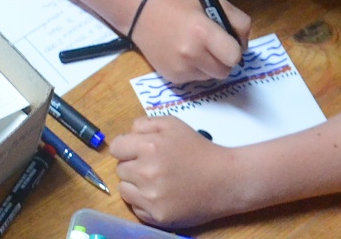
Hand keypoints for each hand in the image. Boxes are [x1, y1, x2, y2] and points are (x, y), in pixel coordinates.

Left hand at [109, 116, 245, 227]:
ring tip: (156, 182)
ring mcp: (151, 197)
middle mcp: (146, 172)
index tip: (138, 152)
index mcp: (149, 146)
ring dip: (135, 185)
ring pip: (124, 190)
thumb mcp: (173, 124)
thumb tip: (127, 135)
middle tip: (153, 166)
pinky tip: (161, 196)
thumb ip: (145, 124)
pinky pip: (135, 208)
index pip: (116, 148)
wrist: (225, 180)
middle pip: (120, 169)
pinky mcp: (157, 217)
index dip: (126, 148)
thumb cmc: (198, 149)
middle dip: (133, 166)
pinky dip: (143, 203)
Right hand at [130, 0, 250, 84]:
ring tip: (195, 48)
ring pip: (211, 77)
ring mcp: (181, 69)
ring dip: (209, 66)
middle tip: (215, 48)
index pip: (234, 56)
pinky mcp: (173, 79)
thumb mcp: (212, 3)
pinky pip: (196, 80)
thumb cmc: (180, 6)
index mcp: (203, 32)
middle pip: (225, 71)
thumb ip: (237, 22)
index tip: (229, 43)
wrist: (142, 15)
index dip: (235, 50)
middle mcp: (192, 53)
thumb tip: (244, 47)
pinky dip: (195, 70)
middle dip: (224, 61)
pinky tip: (182, 55)